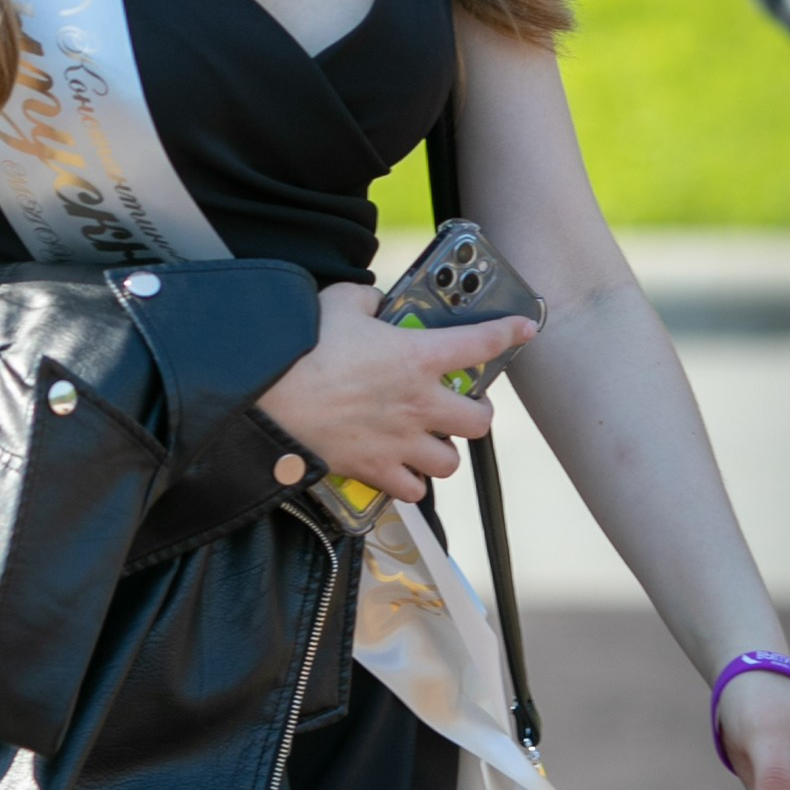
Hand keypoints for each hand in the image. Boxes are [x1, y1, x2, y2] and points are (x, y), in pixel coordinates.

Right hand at [257, 281, 536, 503]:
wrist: (266, 396)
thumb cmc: (302, 348)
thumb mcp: (338, 303)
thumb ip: (365, 300)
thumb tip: (370, 302)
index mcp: (418, 356)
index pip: (481, 343)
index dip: (508, 334)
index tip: (522, 330)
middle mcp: (420, 404)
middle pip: (480, 420)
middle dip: (476, 412)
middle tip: (462, 403)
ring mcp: (400, 441)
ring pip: (450, 461)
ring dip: (444, 451)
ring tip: (430, 439)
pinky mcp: (375, 469)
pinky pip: (412, 489)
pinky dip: (410, 483)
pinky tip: (399, 468)